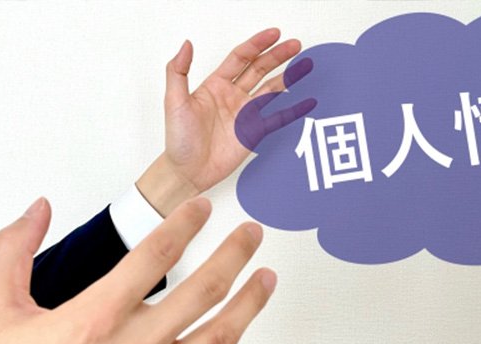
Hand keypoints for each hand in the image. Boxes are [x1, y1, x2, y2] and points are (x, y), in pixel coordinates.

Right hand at [0, 196, 278, 343]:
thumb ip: (12, 251)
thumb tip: (35, 210)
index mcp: (96, 318)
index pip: (156, 254)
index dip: (185, 223)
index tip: (200, 206)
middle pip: (203, 289)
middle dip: (234, 254)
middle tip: (251, 233)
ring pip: (220, 337)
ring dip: (250, 303)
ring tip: (266, 278)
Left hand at [137, 28, 313, 215]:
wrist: (188, 172)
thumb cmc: (179, 140)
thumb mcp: (174, 102)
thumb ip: (178, 71)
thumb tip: (186, 45)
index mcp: (215, 85)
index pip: (241, 58)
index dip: (257, 44)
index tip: (273, 34)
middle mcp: (233, 96)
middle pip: (260, 69)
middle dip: (278, 56)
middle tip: (295, 45)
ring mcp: (245, 113)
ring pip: (272, 88)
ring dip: (288, 76)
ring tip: (304, 64)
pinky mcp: (254, 132)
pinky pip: (278, 118)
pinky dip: (294, 109)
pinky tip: (307, 101)